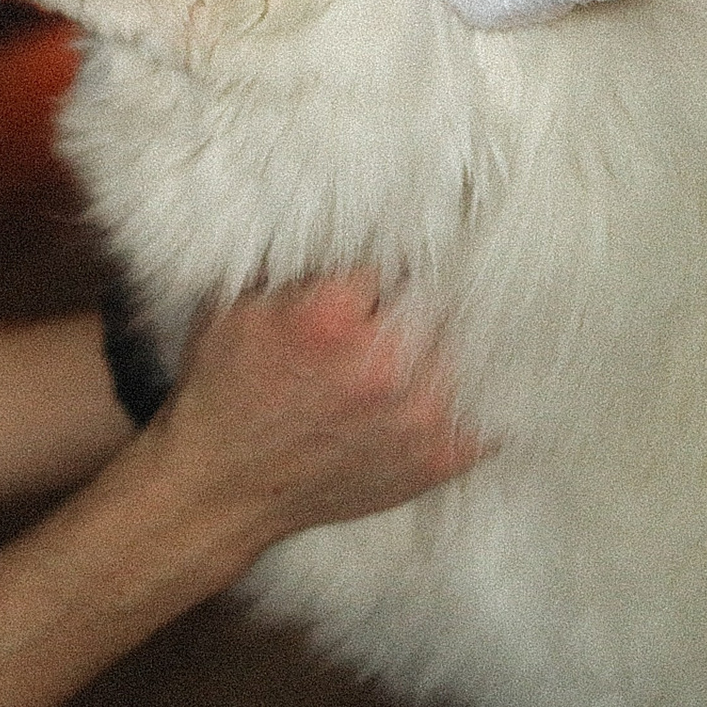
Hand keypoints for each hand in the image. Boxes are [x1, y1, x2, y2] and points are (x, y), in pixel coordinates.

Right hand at [144, 270, 484, 557]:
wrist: (221, 485)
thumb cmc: (221, 392)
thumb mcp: (233, 303)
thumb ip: (293, 261)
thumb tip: (342, 221)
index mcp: (330, 317)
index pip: (393, 256)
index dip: (380, 265)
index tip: (377, 275)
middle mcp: (382, 367)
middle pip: (437, 300)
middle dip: (414, 302)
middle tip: (391, 316)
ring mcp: (418, 418)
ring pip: (465, 349)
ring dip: (442, 347)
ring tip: (412, 353)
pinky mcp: (437, 460)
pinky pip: (485, 413)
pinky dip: (471, 397)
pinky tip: (443, 389)